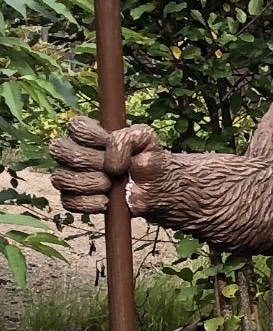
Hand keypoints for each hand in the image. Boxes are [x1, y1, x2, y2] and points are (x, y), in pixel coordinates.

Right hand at [50, 116, 166, 217]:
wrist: (154, 191)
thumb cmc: (148, 160)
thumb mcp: (147, 140)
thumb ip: (130, 137)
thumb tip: (111, 161)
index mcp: (91, 133)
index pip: (76, 127)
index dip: (92, 137)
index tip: (110, 146)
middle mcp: (75, 152)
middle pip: (60, 149)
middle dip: (88, 161)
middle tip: (112, 170)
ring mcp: (71, 175)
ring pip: (60, 177)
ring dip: (87, 183)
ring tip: (109, 186)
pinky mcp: (73, 198)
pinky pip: (67, 201)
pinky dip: (87, 203)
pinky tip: (106, 202)